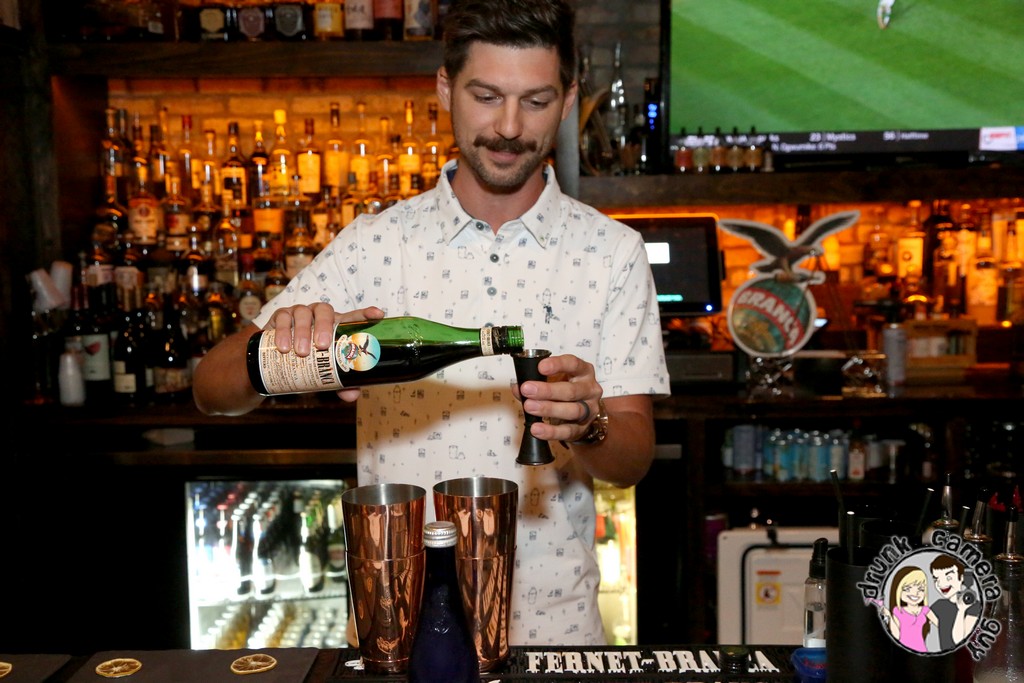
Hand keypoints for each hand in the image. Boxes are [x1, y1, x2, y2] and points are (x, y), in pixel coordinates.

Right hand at [264, 304, 385, 401]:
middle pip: (325, 311)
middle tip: (322, 346)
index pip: (354, 316)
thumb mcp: (324, 372)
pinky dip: (282, 331)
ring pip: (303, 313)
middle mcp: (319, 316)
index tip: (378, 315)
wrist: (277, 360)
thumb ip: (339, 382)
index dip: (367, 314)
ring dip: (302, 331)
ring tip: (301, 352)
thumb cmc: (309, 361)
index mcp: (336, 325)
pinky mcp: (281, 316)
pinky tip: (283, 347)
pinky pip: (282, 318)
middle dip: (324, 326)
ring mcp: (300, 314)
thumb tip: (351, 395)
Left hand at [517, 353, 601, 442]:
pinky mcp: (583, 428)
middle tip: (527, 389)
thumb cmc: (563, 391)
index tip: (541, 367)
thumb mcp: (552, 380)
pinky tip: (537, 428)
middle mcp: (590, 389)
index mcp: (583, 372)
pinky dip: (551, 431)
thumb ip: (535, 381)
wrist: (577, 414)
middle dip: (547, 390)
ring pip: (572, 410)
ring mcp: (589, 410)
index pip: (573, 364)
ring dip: (548, 409)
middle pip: (571, 390)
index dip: (558, 364)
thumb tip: (518, 388)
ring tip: (529, 407)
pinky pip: (567, 431)